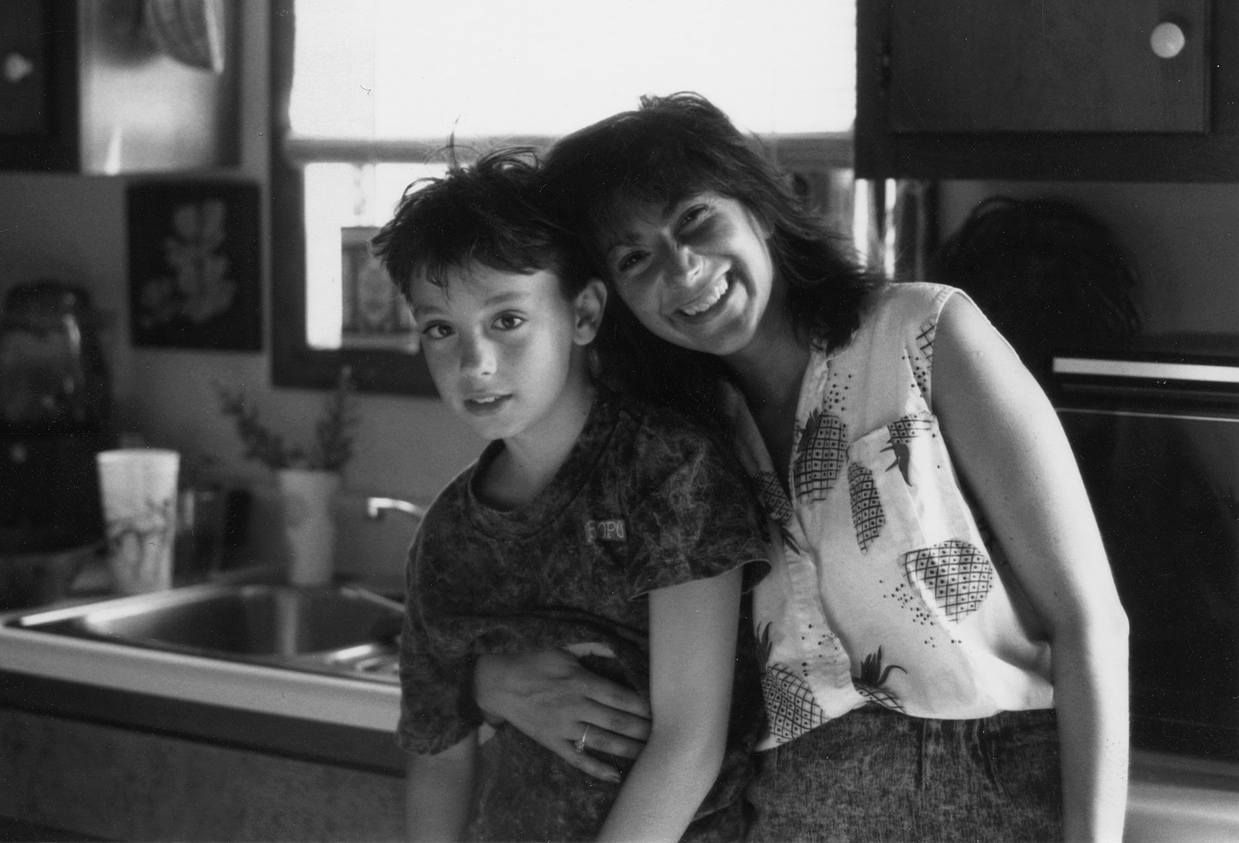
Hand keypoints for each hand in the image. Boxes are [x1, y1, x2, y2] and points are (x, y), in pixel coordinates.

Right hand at [474, 649, 651, 780]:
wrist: (498, 684)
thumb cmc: (533, 663)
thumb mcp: (563, 652)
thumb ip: (591, 655)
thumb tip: (617, 650)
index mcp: (580, 681)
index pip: (620, 696)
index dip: (643, 705)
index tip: (663, 709)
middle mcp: (575, 706)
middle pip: (616, 721)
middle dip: (643, 729)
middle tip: (666, 735)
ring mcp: (563, 727)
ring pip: (602, 741)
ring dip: (628, 749)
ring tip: (650, 754)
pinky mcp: (553, 742)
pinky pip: (577, 758)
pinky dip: (597, 768)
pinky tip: (616, 775)